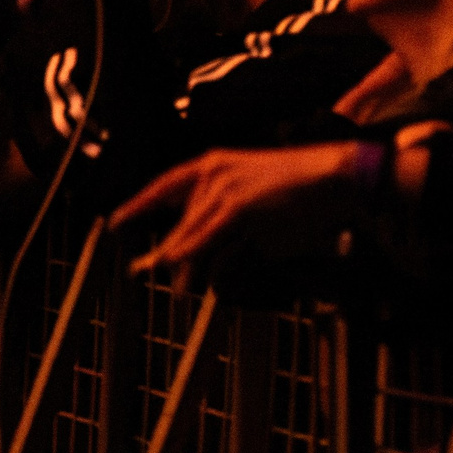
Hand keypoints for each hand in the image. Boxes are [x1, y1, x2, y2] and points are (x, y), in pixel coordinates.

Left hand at [108, 145, 354, 284]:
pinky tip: (180, 273)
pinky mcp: (237, 207)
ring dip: (180, 264)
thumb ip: (229, 228)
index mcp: (214, 164)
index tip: (116, 222)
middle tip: (139, 270)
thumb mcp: (258, 207)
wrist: (336, 176)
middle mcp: (212, 172)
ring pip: (189, 234)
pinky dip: (190, 258)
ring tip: (175, 288)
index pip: (166, 185)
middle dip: (164, 251)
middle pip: (178, 219)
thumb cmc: (305, 193)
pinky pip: (205, 239)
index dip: (139, 204)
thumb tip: (213, 261)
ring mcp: (223, 188)